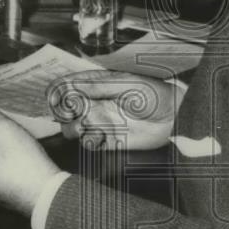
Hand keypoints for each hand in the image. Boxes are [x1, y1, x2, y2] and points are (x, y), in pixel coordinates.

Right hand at [47, 70, 180, 150]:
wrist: (175, 118)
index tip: (53, 97)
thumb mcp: (128, 84)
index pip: (68, 85)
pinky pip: (88, 143)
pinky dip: (88, 141)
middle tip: (71, 113)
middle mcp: (96, 103)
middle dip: (62, 112)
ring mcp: (101, 122)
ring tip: (85, 125)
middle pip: (65, 109)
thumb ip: (100, 85)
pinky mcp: (108, 140)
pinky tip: (99, 137)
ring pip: (72, 128)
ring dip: (73, 128)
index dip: (57, 91)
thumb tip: (72, 84)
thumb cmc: (155, 94)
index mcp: (98, 85)